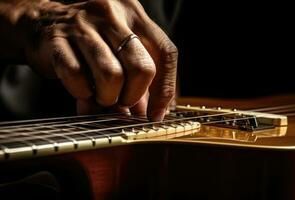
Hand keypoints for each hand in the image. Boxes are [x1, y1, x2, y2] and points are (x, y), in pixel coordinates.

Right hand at [1, 0, 177, 120]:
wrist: (42, 22)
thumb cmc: (90, 41)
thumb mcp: (119, 51)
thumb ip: (137, 79)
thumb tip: (149, 115)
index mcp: (134, 15)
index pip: (166, 54)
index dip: (165, 90)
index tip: (156, 114)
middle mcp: (112, 15)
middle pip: (141, 67)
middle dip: (133, 96)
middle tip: (123, 101)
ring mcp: (84, 25)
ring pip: (111, 75)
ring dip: (107, 97)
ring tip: (101, 96)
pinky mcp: (57, 39)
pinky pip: (77, 77)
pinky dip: (82, 92)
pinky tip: (82, 89)